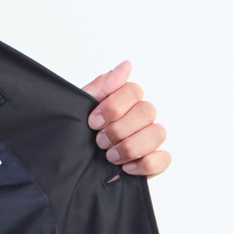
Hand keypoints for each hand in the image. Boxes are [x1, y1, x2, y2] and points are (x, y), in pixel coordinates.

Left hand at [82, 60, 170, 177]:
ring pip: (158, 133)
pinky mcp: (152, 163)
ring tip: (110, 157)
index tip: (93, 123)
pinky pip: (165, 158)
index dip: (113, 107)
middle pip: (147, 111)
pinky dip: (146, 163)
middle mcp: (139, 119)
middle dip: (119, 129)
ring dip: (131, 146)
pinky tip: (126, 168)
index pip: (134, 91)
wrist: (68, 168)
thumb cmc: (74, 138)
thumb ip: (102, 87)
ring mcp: (148, 140)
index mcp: (123, 103)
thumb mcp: (80, 110)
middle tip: (100, 142)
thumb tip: (126, 65)